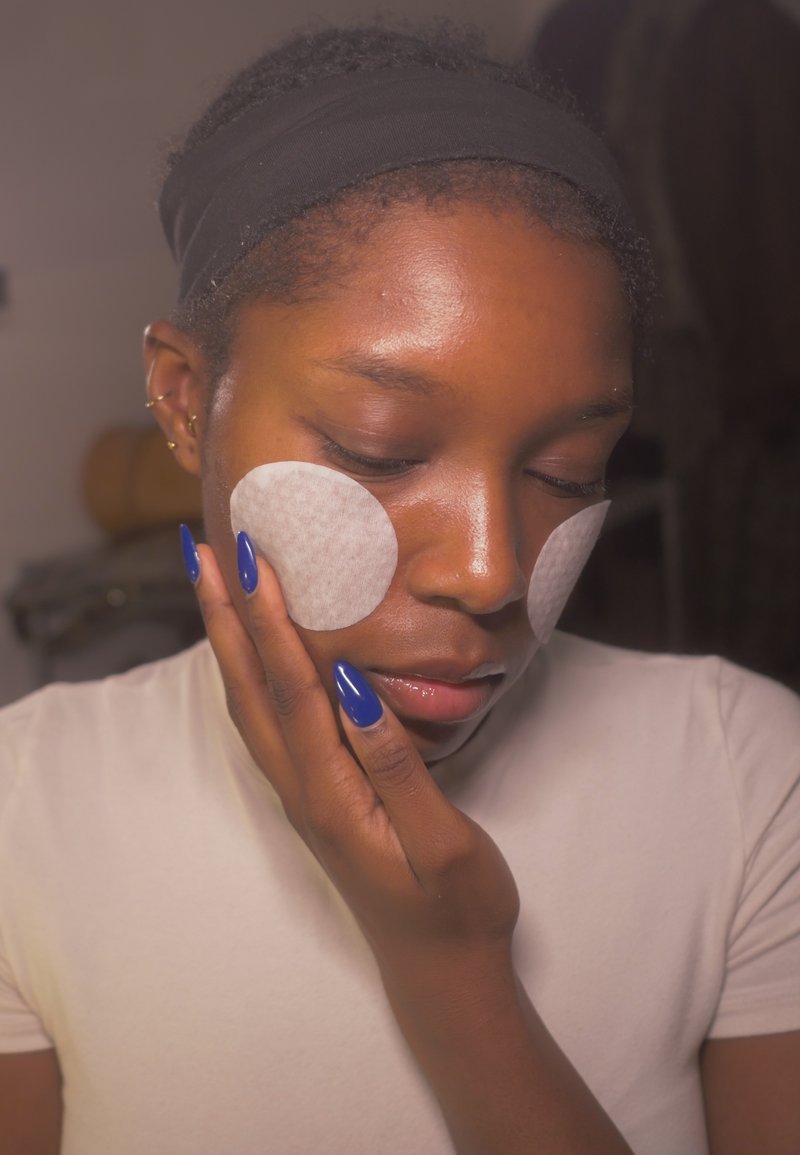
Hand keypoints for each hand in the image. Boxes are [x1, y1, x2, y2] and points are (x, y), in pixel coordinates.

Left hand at [192, 535, 519, 984]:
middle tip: (201, 550)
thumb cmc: (455, 908)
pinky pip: (267, 724)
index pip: (292, 689)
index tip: (251, 558)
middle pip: (251, 688)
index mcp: (333, 793)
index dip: (268, 621)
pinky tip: (250, 654)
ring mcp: (303, 796)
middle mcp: (304, 790)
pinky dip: (248, 675)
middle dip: (225, 615)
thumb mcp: (441, 841)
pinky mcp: (315, 799)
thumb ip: (394, 765)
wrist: (443, 971)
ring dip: (227, 641)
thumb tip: (350, 687)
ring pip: (250, 705)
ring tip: (213, 587)